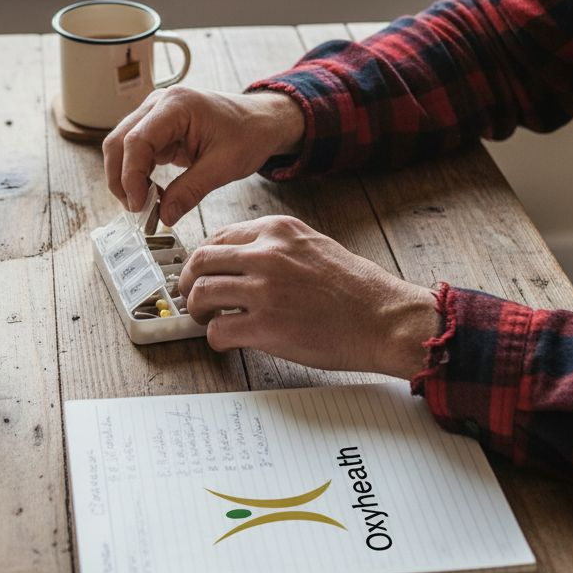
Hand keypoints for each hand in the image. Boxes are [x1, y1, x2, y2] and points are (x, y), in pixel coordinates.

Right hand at [103, 88, 304, 225]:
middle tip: (136, 210)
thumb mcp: (224, 166)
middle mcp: (159, 103)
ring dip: (126, 178)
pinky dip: (137, 174)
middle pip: (119, 141)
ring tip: (145, 205)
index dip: (131, 176)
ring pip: (121, 147)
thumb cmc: (248, 134)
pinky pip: (135, 152)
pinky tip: (152, 193)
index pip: (137, 141)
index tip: (139, 206)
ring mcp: (154, 113)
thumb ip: (190, 191)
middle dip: (121, 179)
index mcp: (176, 105)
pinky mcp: (156, 127)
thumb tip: (163, 216)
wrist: (261, 121)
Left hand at [179, 215, 440, 378]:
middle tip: (192, 297)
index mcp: (277, 231)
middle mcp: (266, 254)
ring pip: (202, 294)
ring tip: (206, 320)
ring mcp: (264, 290)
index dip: (203, 258)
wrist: (383, 318)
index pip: (219, 236)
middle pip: (201, 261)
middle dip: (188, 282)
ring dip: (196, 310)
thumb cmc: (357, 289)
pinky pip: (218, 331)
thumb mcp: (314, 245)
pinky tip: (227, 341)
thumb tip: (243, 259)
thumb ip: (277, 246)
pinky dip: (215, 338)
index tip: (200, 271)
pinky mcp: (265, 326)